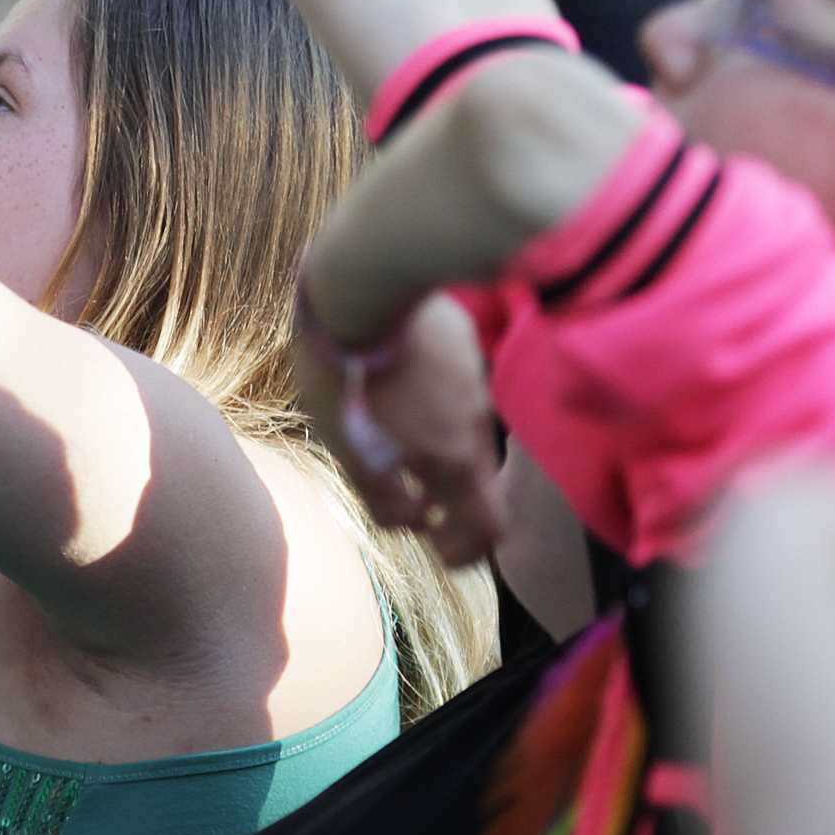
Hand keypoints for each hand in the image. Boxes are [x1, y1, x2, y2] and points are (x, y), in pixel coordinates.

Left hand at [300, 294, 502, 566]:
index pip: (490, 531)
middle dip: (455, 508)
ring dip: (440, 454)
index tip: (437, 548)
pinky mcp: (465, 349)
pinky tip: (398, 389)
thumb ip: (383, 497)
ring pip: (467, 437)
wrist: (364, 282)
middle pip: (482, 487)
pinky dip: (438, 411)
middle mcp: (475, 425)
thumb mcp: (346, 448)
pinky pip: (458, 395)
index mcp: (450, 459)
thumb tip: (415, 522)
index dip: (467, 553)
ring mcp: (475, 384)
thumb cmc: (345, 371)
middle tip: (415, 503)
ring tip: (393, 443)